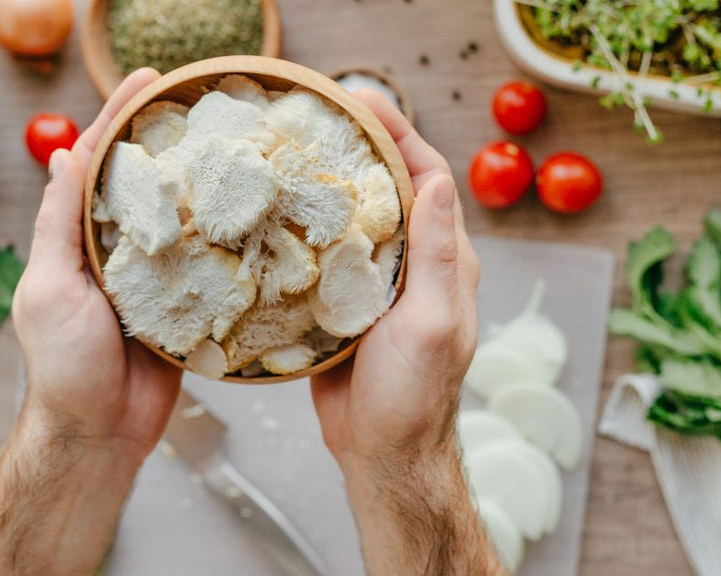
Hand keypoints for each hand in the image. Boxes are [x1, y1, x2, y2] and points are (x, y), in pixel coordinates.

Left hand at [0, 69, 182, 575]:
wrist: (100, 432)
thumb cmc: (64, 364)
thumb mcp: (50, 285)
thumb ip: (57, 223)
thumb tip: (60, 157)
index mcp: (75, 239)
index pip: (96, 165)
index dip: (118, 119)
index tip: (149, 81)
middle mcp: (113, 251)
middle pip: (143, 183)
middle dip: (166, 141)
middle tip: (202, 105)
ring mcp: (150, 277)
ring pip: (178, 218)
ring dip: (199, 184)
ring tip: (232, 146)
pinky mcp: (183, 304)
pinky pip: (204, 263)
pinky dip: (221, 237)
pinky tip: (245, 211)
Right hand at [312, 89, 478, 469]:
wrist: (381, 452)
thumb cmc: (414, 396)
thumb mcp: (434, 321)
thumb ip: (436, 254)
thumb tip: (439, 180)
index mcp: (446, 261)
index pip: (427, 177)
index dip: (398, 132)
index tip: (361, 100)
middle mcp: (414, 264)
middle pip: (388, 187)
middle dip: (358, 144)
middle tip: (316, 114)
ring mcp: (377, 283)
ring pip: (354, 217)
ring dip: (328, 181)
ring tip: (290, 151)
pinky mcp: (343, 304)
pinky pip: (325, 255)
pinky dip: (305, 227)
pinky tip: (275, 214)